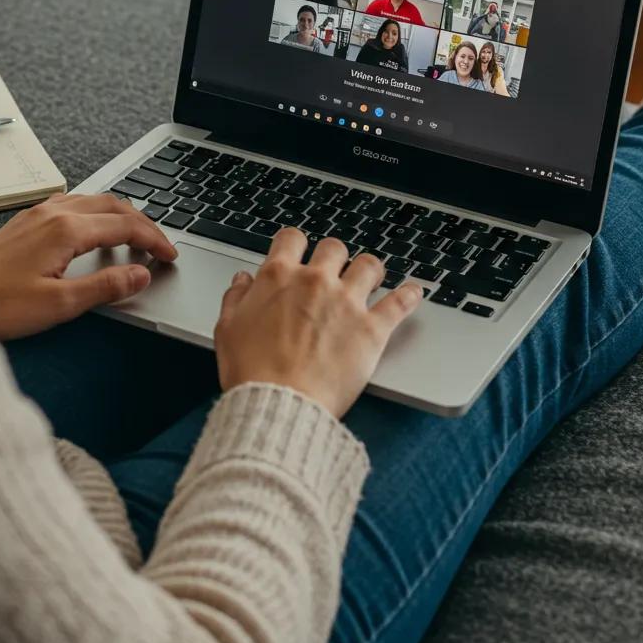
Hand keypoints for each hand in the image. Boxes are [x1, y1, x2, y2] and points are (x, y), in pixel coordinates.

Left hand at [0, 193, 177, 339]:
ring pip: (93, 201)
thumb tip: (141, 275)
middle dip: (143, 223)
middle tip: (160, 246)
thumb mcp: (59, 305)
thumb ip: (105, 288)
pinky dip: (97, 214)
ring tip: (135, 237)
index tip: (169, 256)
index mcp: (66, 230)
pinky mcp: (26, 221)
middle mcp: (53, 213)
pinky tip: (95, 231)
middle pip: (113, 205)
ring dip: (120, 215)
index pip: (126, 226)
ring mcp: (38, 214)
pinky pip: (73, 204)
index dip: (154, 240)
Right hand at [214, 228, 421, 417]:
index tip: (298, 250)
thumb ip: (235, 299)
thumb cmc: (250, 372)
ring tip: (371, 278)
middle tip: (333, 271)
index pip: (292, 238)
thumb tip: (242, 281)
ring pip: (369, 265)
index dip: (295, 243)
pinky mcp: (372, 329)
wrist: (279, 404)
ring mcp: (346, 302)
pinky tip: (415, 291)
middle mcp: (314, 281)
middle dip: (333, 257)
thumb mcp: (227, 330)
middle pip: (334, 248)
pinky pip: (400, 302)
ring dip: (369, 270)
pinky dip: (410, 295)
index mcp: (277, 277)